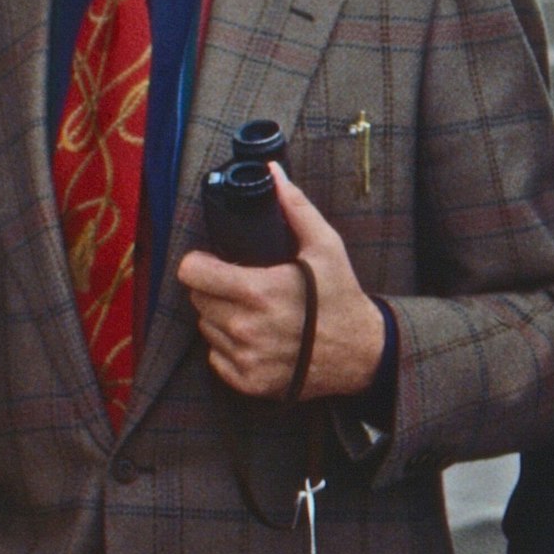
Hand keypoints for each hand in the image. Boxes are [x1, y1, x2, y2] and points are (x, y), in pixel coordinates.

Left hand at [177, 164, 384, 400]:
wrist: (361, 353)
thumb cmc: (341, 297)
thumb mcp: (326, 246)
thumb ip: (294, 207)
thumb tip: (273, 172)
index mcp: (257, 291)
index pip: (192, 273)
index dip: (199, 264)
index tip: (214, 263)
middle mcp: (246, 328)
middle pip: (197, 300)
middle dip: (213, 290)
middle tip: (242, 287)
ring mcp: (246, 358)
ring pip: (206, 329)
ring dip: (221, 318)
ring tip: (252, 313)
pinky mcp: (248, 382)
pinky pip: (216, 358)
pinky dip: (228, 348)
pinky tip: (255, 338)